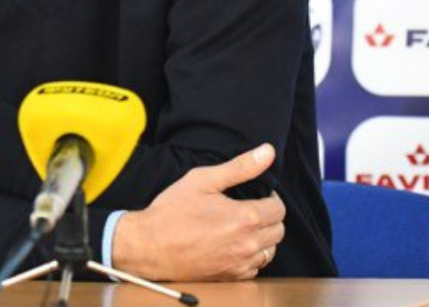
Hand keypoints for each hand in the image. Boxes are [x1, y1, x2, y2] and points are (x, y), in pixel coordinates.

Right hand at [112, 143, 285, 281]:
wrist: (150, 246)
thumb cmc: (172, 211)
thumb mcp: (203, 180)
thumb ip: (240, 167)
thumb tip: (268, 151)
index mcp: (245, 218)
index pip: (279, 209)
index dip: (270, 198)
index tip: (257, 195)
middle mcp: (248, 244)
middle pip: (278, 230)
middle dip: (268, 217)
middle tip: (248, 209)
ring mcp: (240, 263)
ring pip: (270, 250)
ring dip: (263, 237)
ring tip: (242, 227)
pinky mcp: (231, 276)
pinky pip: (256, 267)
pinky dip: (251, 255)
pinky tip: (234, 244)